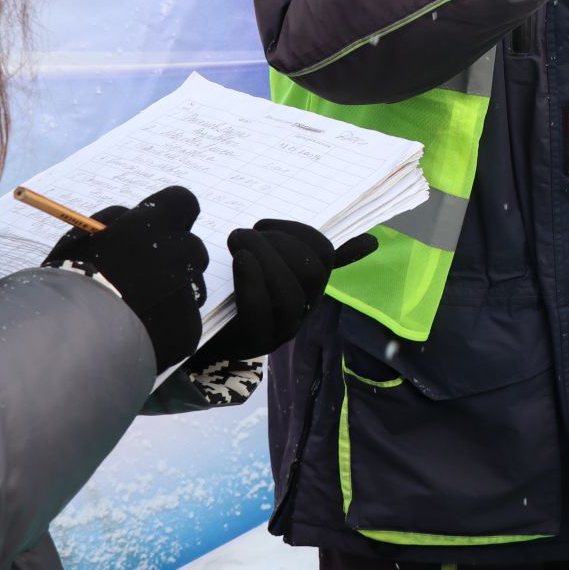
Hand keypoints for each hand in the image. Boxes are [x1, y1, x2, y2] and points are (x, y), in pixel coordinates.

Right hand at [43, 186, 208, 372]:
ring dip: (173, 292)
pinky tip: (139, 332)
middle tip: (142, 276)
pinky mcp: (189, 329)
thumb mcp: (79, 238)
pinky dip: (166, 326)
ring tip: (137, 309)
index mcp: (152, 224)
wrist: (69, 340)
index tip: (157, 229)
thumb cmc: (66, 283)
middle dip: (174, 258)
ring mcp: (187, 293)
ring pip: (192, 286)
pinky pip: (184, 321)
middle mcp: (178, 254)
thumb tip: (129, 218)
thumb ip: (112, 222)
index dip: (170, 216)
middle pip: (192, 248)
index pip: (183, 202)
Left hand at [193, 221, 378, 362]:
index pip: (325, 254)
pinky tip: (238, 262)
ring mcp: (281, 330)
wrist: (197, 332)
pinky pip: (261, 314)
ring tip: (235, 243)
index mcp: (311, 286)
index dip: (297, 232)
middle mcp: (303, 309)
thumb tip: (371, 243)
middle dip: (278, 245)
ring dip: (263, 260)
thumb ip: (302, 250)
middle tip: (242, 234)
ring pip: (290, 296)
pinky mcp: (253, 344)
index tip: (262, 225)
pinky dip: (251, 283)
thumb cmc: (233, 291)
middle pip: (312, 273)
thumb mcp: (269, 265)